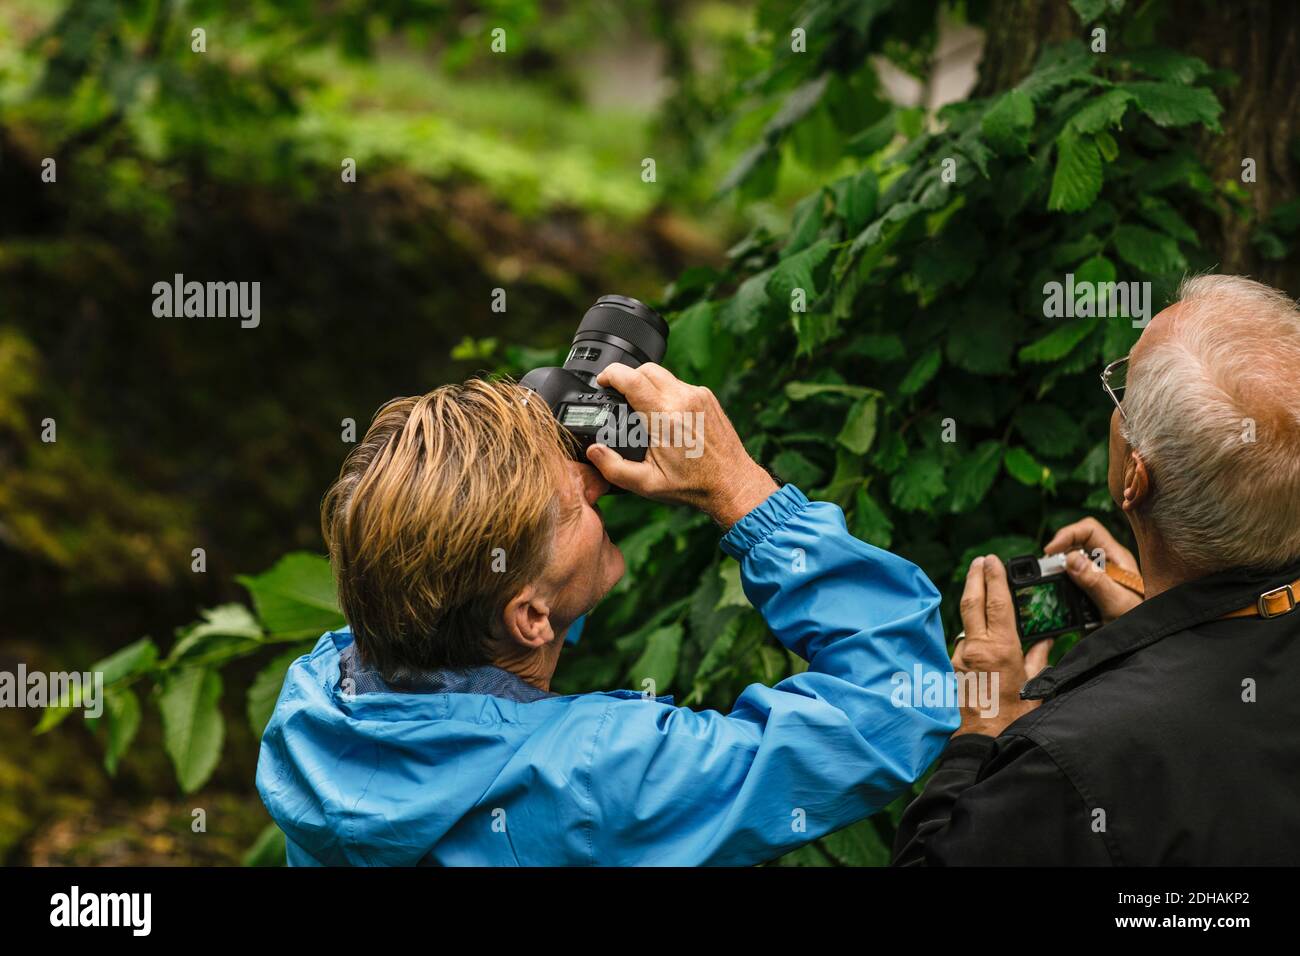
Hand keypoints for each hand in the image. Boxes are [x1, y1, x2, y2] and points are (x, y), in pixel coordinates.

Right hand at [583, 363, 777, 526]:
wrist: (732, 482)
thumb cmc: (692, 485)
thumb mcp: (647, 484)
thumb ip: (614, 468)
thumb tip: (593, 451)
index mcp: (664, 418)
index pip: (630, 379)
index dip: (610, 374)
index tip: (601, 381)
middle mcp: (683, 399)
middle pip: (644, 369)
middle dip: (626, 376)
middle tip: (617, 394)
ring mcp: (698, 395)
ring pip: (662, 374)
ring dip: (646, 383)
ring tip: (640, 407)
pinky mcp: (707, 396)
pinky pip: (678, 384)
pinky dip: (665, 392)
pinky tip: (663, 413)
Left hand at [951, 555, 1052, 737]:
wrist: (979, 745)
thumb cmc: (1011, 720)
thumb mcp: (1033, 688)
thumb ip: (1038, 659)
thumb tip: (1045, 641)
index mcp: (1000, 650)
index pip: (996, 603)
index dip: (995, 578)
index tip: (992, 560)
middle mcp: (975, 649)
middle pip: (971, 602)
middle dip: (976, 577)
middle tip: (980, 561)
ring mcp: (958, 658)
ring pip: (965, 625)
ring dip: (972, 606)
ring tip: (981, 590)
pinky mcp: (949, 669)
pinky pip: (961, 645)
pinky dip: (970, 635)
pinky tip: (978, 635)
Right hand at [1044, 517, 1141, 622]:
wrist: (1144, 646)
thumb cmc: (1142, 623)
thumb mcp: (1118, 604)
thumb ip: (1096, 582)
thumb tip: (1070, 558)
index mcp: (1116, 559)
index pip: (1089, 530)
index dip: (1067, 534)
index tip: (1050, 551)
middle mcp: (1105, 565)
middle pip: (1075, 544)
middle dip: (1058, 553)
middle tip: (1047, 570)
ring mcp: (1096, 579)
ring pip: (1069, 564)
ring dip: (1057, 572)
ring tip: (1050, 584)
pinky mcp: (1087, 594)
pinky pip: (1068, 583)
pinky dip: (1059, 587)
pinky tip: (1058, 598)